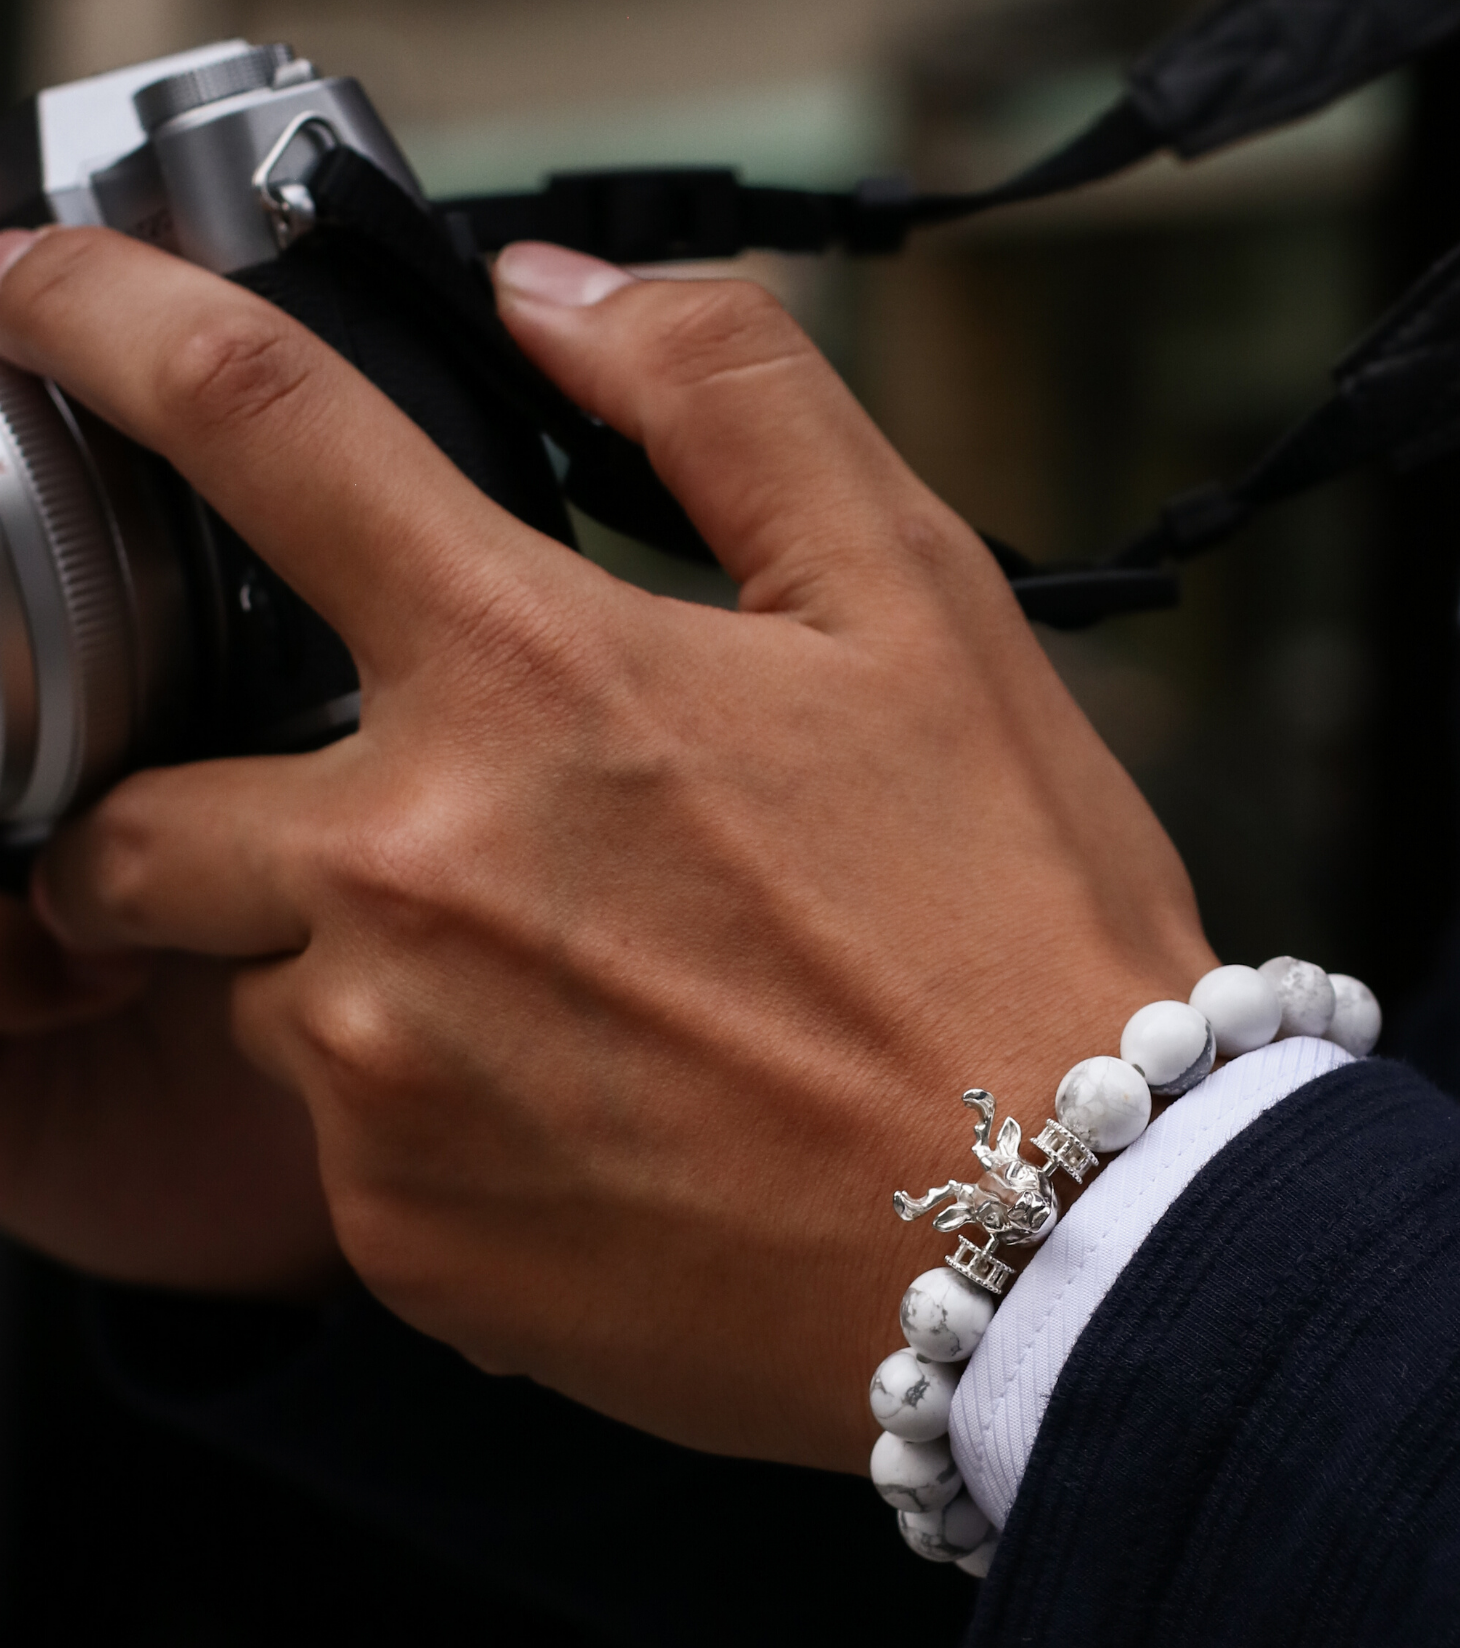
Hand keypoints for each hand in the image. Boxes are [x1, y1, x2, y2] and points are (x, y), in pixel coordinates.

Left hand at [1, 230, 1213, 1471]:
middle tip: (380, 854)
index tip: (34, 305)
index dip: (98, 327)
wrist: (1064, 1235)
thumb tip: (560, 301)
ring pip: (263, 1001)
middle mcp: (408, 879)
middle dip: (188, 820)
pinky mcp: (412, 1242)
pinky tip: (610, 1133)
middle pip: (132, 819)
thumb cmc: (1011, 926)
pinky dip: (440, 1128)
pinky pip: (351, 1158)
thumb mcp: (926, 609)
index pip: (242, 432)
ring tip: (585, 1018)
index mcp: (530, 683)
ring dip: (364, 985)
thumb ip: (731, 405)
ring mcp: (391, 1080)